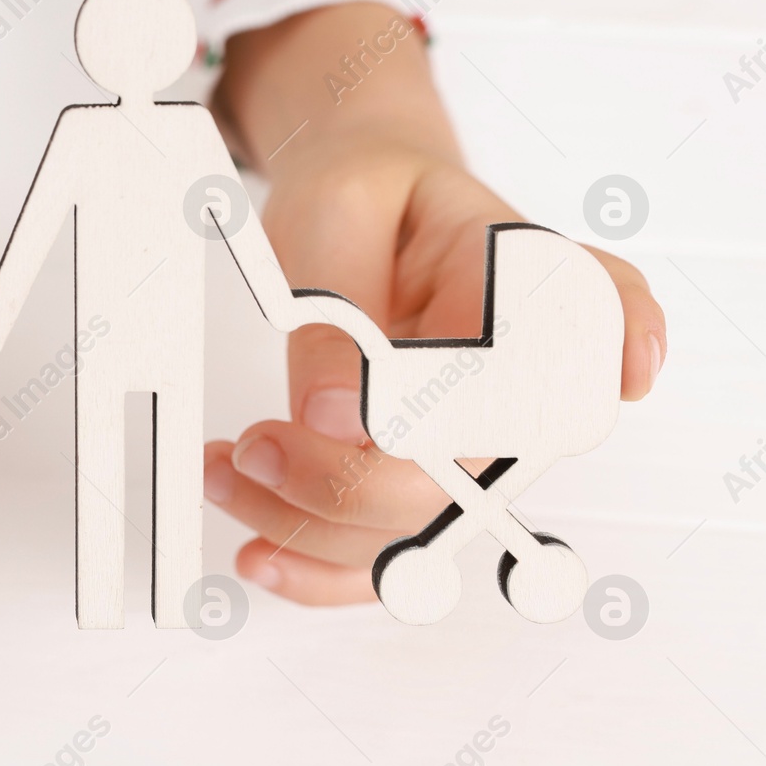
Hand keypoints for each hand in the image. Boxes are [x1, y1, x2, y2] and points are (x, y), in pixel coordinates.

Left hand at [204, 3, 666, 605]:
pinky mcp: (438, 476)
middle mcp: (533, 379)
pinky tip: (262, 554)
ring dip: (308, 527)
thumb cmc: (370, 195)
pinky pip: (398, 551)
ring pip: (414, 530)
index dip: (416, 427)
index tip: (320, 417)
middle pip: (453, 483)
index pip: (504, 391)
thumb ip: (339, 312)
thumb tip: (332, 418)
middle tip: (252, 444)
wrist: (373, 200)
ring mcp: (487, 439)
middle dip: (337, 485)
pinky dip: (325, 570)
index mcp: (538, 290)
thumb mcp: (336, 217)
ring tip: (228, 471)